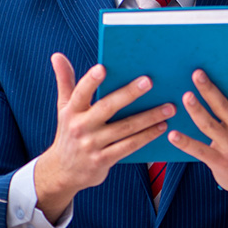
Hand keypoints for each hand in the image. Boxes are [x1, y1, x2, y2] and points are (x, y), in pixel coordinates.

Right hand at [34, 53, 175, 222]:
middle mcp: (80, 127)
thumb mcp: (64, 108)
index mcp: (72, 111)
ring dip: (149, 117)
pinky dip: (147, 136)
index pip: (80, 93)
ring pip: (124, 128)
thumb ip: (66, 82)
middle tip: (149, 81)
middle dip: (129, 94)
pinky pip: (129, 146)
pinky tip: (163, 127)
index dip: (91, 81)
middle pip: (107, 107)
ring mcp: (92, 145)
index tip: (103, 68)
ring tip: (169, 107)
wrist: (63, 172)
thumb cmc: (69, 132)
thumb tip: (57, 55)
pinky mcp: (103, 160)